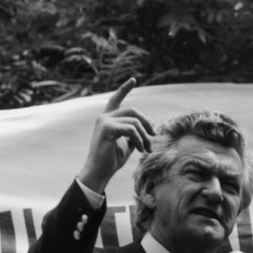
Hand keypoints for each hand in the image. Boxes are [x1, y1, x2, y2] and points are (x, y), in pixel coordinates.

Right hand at [76, 78, 154, 193]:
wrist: (99, 172)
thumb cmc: (111, 161)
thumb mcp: (127, 145)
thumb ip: (135, 133)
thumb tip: (150, 124)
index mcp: (107, 120)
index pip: (116, 99)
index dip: (124, 88)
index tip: (134, 79)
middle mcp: (104, 117)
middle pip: (133, 111)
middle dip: (146, 123)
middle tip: (153, 137)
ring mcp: (104, 121)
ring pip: (134, 121)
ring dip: (145, 136)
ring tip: (147, 149)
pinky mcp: (106, 128)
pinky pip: (131, 129)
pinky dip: (140, 140)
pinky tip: (141, 149)